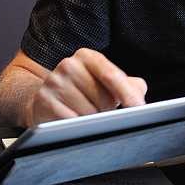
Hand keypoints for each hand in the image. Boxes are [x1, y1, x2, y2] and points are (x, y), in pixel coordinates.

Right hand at [28, 48, 147, 125]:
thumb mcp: (102, 82)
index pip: (111, 74)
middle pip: (102, 97)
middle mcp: (69, 65)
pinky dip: (78, 128)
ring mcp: (54, 83)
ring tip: (85, 115)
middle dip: (108, 111)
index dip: (127, 93)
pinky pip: (71, 122)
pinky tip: (74, 123)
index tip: (139, 108)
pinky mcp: (44, 102)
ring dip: (93, 121)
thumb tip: (140, 91)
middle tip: (101, 111)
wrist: (44, 100)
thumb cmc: (80, 91)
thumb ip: (127, 84)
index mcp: (87, 56)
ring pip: (88, 113)